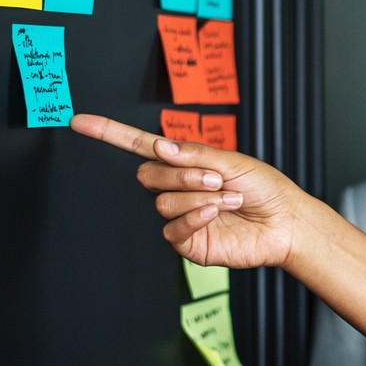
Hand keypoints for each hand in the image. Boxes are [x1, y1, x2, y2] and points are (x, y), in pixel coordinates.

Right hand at [70, 114, 303, 268]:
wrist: (284, 222)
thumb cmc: (264, 188)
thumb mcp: (232, 161)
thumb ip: (194, 154)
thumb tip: (158, 148)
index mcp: (186, 164)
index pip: (141, 147)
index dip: (111, 134)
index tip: (80, 122)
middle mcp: (178, 190)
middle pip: (148, 176)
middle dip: (181, 174)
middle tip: (215, 178)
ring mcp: (181, 217)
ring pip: (162, 202)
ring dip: (198, 196)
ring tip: (228, 197)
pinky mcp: (188, 242)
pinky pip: (173, 228)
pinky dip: (195, 217)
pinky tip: (217, 212)